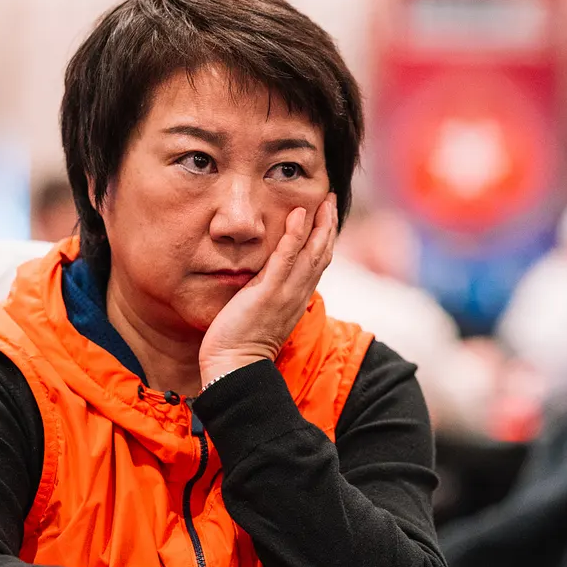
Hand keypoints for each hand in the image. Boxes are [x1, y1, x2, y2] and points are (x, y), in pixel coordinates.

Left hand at [198, 194, 337, 386]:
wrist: (234, 367)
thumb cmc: (240, 345)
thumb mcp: (261, 316)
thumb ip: (267, 297)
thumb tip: (263, 284)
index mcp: (296, 300)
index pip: (317, 265)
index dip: (325, 240)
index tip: (326, 218)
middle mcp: (297, 295)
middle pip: (322, 254)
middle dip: (329, 225)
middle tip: (332, 200)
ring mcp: (286, 293)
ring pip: (312, 253)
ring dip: (320, 224)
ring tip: (325, 200)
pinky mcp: (269, 292)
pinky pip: (287, 258)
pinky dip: (295, 235)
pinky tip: (298, 214)